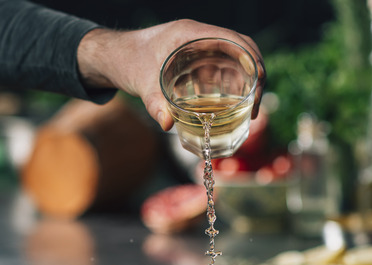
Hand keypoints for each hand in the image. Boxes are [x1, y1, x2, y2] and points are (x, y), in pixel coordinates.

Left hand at [77, 19, 265, 130]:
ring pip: (233, 60)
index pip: (235, 40)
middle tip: (256, 105)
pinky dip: (230, 84)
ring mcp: (198, 48)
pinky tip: (231, 106)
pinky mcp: (194, 59)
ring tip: (250, 109)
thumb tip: (167, 124)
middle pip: (241, 50)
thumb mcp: (142, 83)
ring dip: (245, 81)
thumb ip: (155, 104)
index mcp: (192, 33)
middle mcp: (199, 37)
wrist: (112, 56)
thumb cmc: (127, 62)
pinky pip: (220, 68)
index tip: (259, 85)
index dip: (253, 60)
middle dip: (255, 75)